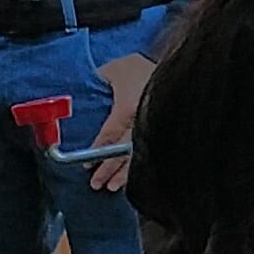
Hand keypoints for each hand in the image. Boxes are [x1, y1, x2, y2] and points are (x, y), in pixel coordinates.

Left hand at [79, 44, 154, 195]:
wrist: (174, 66)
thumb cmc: (140, 67)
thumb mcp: (115, 68)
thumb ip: (98, 82)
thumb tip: (80, 93)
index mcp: (126, 108)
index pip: (109, 135)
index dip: (97, 152)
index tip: (87, 165)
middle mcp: (141, 121)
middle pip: (123, 152)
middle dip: (109, 170)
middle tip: (96, 183)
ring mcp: (153, 127)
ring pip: (137, 156)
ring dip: (124, 174)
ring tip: (112, 187)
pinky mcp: (162, 130)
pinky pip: (149, 152)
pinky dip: (139, 166)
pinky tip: (132, 176)